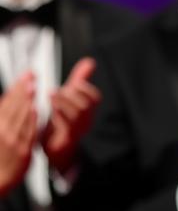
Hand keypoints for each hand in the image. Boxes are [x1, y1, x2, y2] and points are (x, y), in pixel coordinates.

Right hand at [0, 73, 36, 195]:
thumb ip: (3, 117)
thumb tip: (9, 99)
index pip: (6, 103)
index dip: (15, 88)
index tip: (24, 76)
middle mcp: (2, 131)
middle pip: (13, 106)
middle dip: (22, 89)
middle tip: (30, 75)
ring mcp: (12, 141)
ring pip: (20, 117)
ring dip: (26, 101)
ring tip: (32, 86)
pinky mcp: (22, 151)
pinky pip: (27, 133)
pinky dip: (30, 121)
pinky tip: (35, 110)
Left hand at [41, 57, 101, 173]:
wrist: (58, 148)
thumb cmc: (64, 121)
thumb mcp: (72, 97)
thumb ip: (81, 80)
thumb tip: (90, 62)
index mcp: (88, 110)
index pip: (94, 97)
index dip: (85, 88)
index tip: (73, 83)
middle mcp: (86, 120)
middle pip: (87, 105)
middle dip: (72, 94)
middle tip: (57, 90)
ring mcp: (78, 130)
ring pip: (77, 115)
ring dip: (63, 102)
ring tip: (51, 95)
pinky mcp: (66, 139)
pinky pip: (66, 127)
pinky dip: (58, 115)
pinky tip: (49, 109)